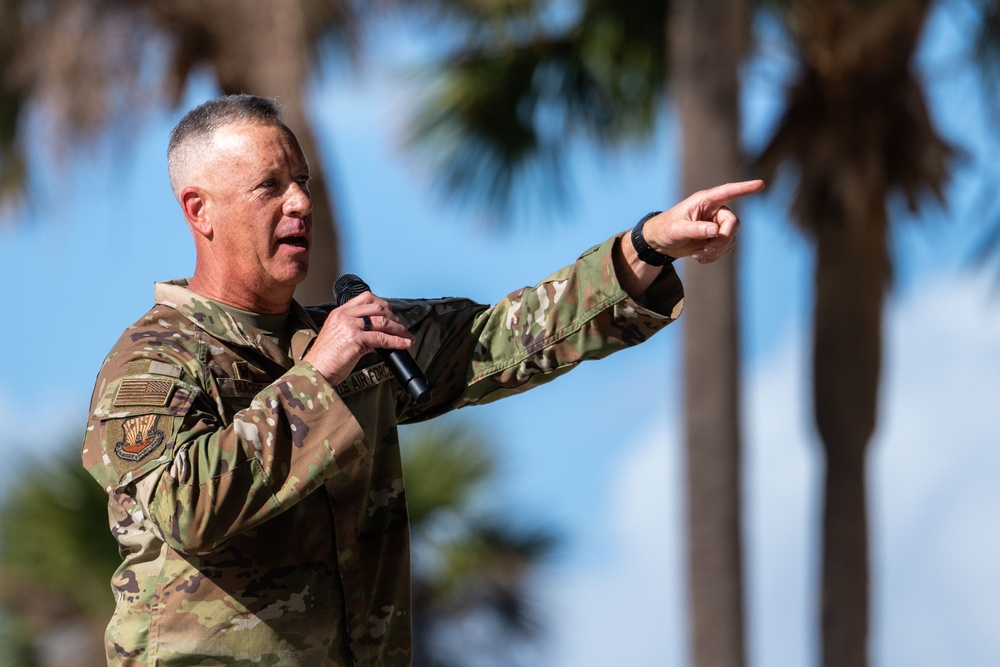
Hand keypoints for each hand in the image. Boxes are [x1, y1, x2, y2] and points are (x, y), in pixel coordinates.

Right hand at [303, 292, 414, 384]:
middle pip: (377, 308)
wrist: (314, 371)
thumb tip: (377, 336)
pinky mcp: (355, 339)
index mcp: (339, 312)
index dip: (383, 304)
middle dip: (394, 317)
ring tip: (407, 336)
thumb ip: (355, 331)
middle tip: (402, 327)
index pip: (366, 297)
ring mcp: (350, 326)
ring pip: (382, 321)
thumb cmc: (325, 359)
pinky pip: (382, 338)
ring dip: (399, 329)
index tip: (392, 314)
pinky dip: (396, 341)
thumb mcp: (338, 337)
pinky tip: (404, 344)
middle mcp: (344, 315)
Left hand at [642, 179, 764, 262]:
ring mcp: (717, 224)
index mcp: (705, 200)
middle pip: (733, 223)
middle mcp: (714, 210)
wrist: (660, 243)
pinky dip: (715, 256)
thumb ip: (696, 229)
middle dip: (722, 240)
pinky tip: (700, 258)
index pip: (728, 192)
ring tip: (697, 256)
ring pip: (730, 238)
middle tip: (706, 251)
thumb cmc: (666, 229)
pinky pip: (726, 248)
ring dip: (716, 251)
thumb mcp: (678, 229)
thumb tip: (716, 231)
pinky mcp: (716, 238)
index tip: (760, 184)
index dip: (745, 188)